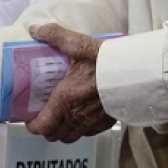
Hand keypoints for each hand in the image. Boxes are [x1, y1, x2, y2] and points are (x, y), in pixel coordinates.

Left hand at [26, 24, 115, 142]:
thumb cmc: (107, 61)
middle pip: (53, 135)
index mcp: (65, 100)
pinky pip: (87, 134)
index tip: (30, 118)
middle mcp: (77, 116)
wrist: (138, 72)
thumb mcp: (79, 44)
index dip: (33, 125)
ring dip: (62, 131)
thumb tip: (35, 29)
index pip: (42, 126)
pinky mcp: (106, 123)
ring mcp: (92, 122)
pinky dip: (79, 129)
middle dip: (46, 129)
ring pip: (70, 137)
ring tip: (60, 118)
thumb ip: (54, 36)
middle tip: (43, 116)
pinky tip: (80, 115)